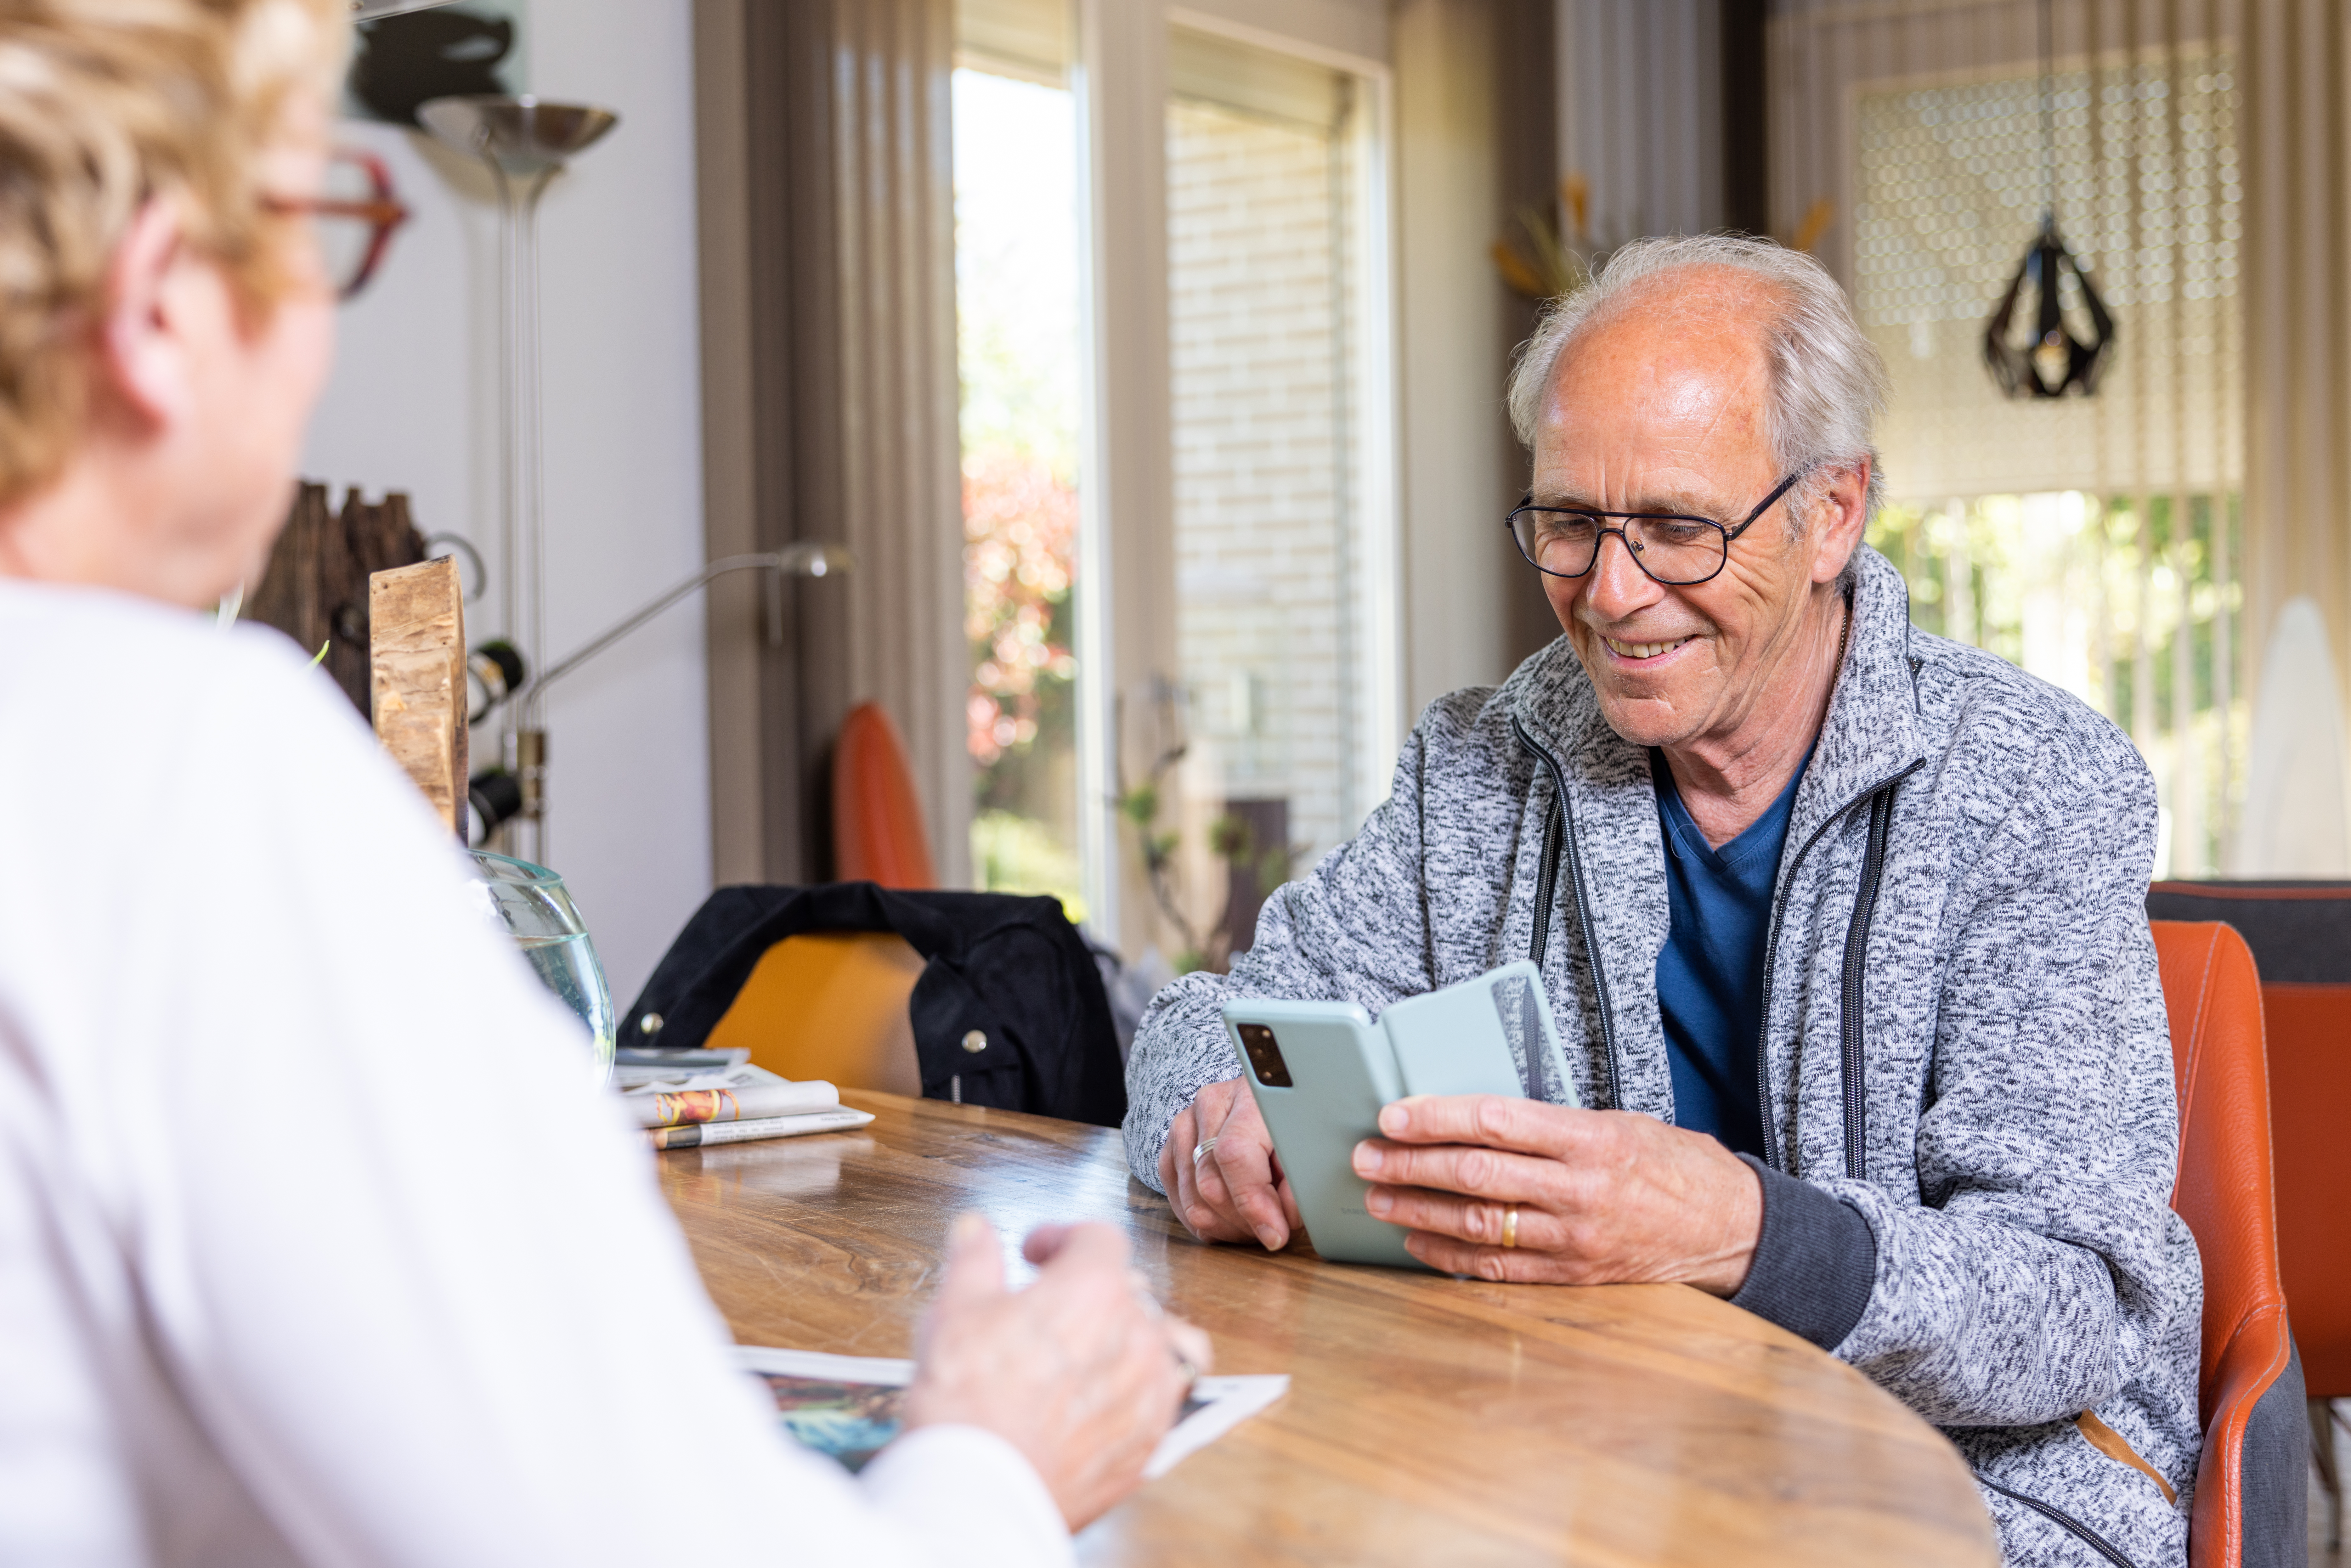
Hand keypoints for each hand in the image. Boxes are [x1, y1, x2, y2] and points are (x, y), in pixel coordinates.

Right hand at [905, 1214, 1208, 1529]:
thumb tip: (976, 1229)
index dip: (1062, 1237)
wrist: (979, 1488)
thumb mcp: (955, 1311)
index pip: (1098, 1238)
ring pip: (1165, 1341)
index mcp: (1093, 1289)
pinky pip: (1163, 1398)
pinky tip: (1100, 1398)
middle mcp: (1136, 1334)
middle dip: (1090, 1290)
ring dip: (1132, 1335)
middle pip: (1131, 1289)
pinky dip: (1139, 1389)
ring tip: (1093, 1347)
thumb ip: (974, 1259)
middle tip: (1049, 1308)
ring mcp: (1150, 1391)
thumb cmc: (966, 1401)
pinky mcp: (1149, 1441)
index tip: (1033, 1254)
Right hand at [1157, 1076, 1300, 1250]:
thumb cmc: (1292, 1124)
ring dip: (1228, 1227)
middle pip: (1209, 1183)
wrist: (1269, 1102)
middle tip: (1273, 1230)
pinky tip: (1234, 1221)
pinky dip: (1209, 1223)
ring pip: (1192, 1201)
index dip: (1253, 1202)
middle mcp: (1209, 1105)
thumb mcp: (1309, 1146)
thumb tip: (1282, 1221)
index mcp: (1248, 1097)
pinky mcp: (1171, 1149)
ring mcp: (1184, 1126)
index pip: (1234, 1154)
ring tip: (1256, 1224)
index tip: (1275, 1233)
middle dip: (1245, 1221)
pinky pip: (1180, 1203)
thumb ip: (1299, 1183)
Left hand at [1349, 1095, 1762, 1291]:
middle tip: (1366, 1156)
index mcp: (1591, 1139)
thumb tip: (1472, 1116)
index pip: (1496, 1121)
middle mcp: (1579, 1191)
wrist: (1730, 1228)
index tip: (1393, 1115)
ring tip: (1377, 1196)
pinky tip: (1416, 1238)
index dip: (1436, 1118)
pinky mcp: (1572, 1275)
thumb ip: (1550, 1123)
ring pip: (1477, 1223)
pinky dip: (1449, 1253)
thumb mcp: (1617, 1123)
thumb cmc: (1670, 1165)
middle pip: (1476, 1175)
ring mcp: (1574, 1239)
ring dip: (1418, 1209)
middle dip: (1411, 1164)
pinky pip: (1497, 1267)